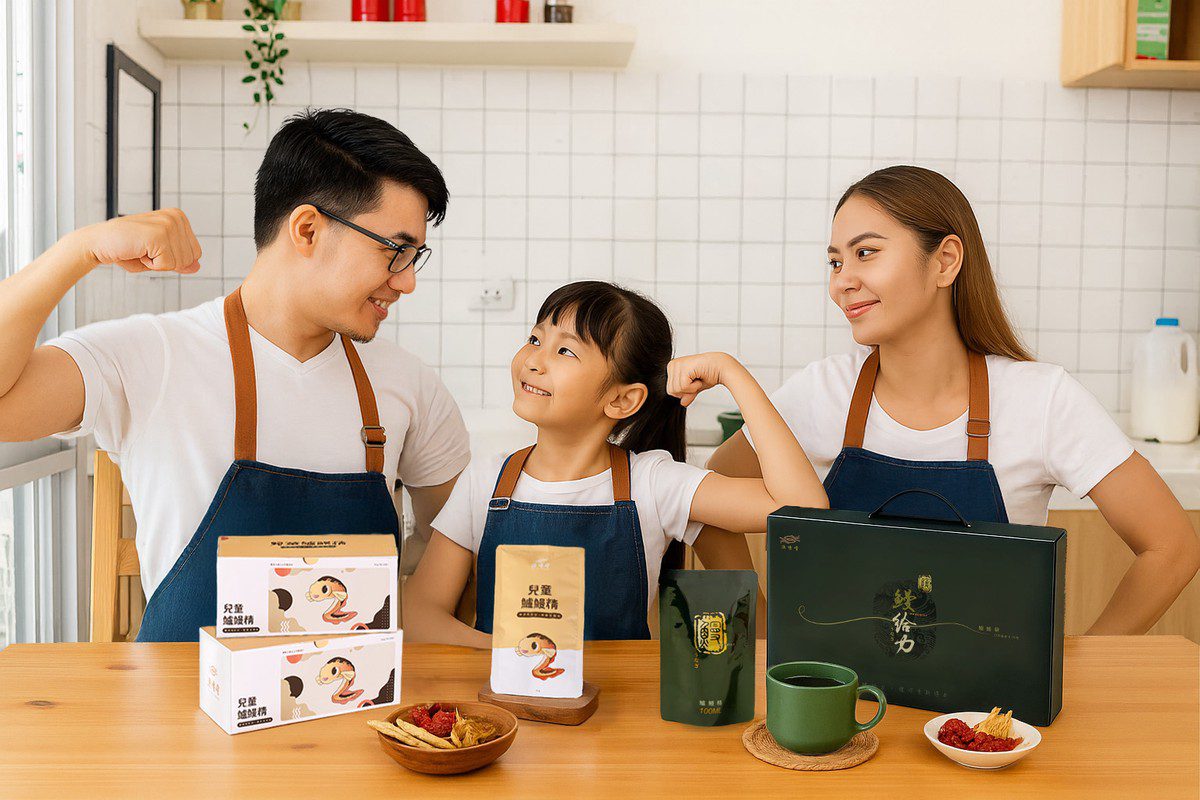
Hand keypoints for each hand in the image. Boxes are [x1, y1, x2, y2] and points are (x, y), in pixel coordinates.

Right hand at [74, 208, 202, 274]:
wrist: (98, 243)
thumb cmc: (126, 248)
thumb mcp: (159, 255)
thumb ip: (179, 259)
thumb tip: (196, 266)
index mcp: (178, 217)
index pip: (195, 253)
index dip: (174, 260)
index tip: (153, 249)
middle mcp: (176, 217)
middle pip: (191, 259)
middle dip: (168, 263)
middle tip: (145, 250)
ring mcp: (168, 224)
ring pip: (180, 263)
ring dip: (158, 264)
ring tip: (141, 249)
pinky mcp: (159, 235)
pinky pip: (167, 265)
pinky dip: (151, 266)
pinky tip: (138, 251)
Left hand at [666, 352, 739, 406]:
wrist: (722, 367)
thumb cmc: (710, 373)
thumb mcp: (695, 387)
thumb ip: (687, 394)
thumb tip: (682, 403)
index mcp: (672, 367)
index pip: (670, 390)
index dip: (684, 392)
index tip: (694, 382)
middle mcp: (672, 364)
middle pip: (671, 391)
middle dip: (686, 391)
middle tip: (697, 381)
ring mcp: (677, 365)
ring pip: (677, 390)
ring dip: (691, 388)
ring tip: (698, 378)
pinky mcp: (683, 368)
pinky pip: (683, 387)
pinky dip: (694, 387)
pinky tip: (699, 378)